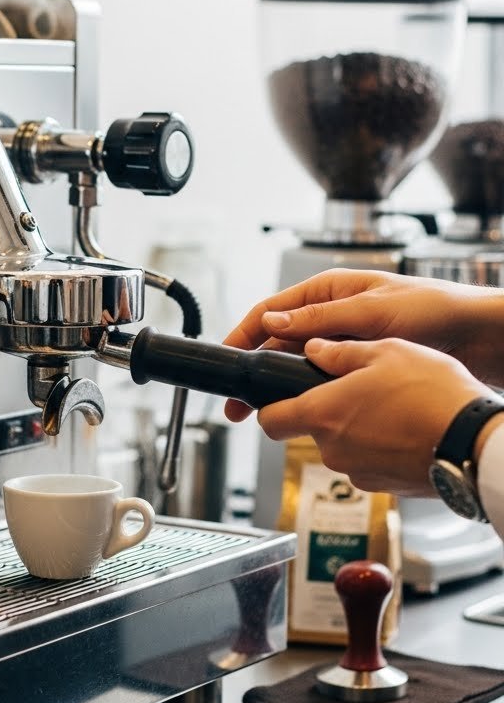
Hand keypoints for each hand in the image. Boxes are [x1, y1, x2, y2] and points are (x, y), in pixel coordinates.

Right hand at [224, 269, 503, 421]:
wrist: (477, 336)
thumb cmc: (434, 309)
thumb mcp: (372, 310)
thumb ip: (321, 317)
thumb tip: (273, 320)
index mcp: (329, 291)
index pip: (270, 310)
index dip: (242, 335)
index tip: (224, 359)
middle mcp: (332, 315)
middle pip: (278, 342)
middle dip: (254, 371)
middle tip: (238, 403)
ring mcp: (344, 341)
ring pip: (297, 364)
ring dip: (278, 385)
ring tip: (264, 411)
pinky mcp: (358, 364)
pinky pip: (321, 379)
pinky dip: (306, 393)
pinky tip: (300, 409)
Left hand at [255, 336, 487, 495]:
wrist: (472, 441)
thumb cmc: (432, 395)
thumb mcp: (386, 352)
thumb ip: (342, 352)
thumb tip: (315, 348)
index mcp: (323, 414)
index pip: (270, 421)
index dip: (270, 410)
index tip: (279, 400)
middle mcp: (333, 450)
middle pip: (311, 432)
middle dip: (328, 413)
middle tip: (360, 391)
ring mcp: (357, 472)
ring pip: (343, 447)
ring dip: (358, 430)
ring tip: (392, 408)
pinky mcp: (382, 487)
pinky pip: (369, 463)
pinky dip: (379, 449)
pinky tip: (405, 430)